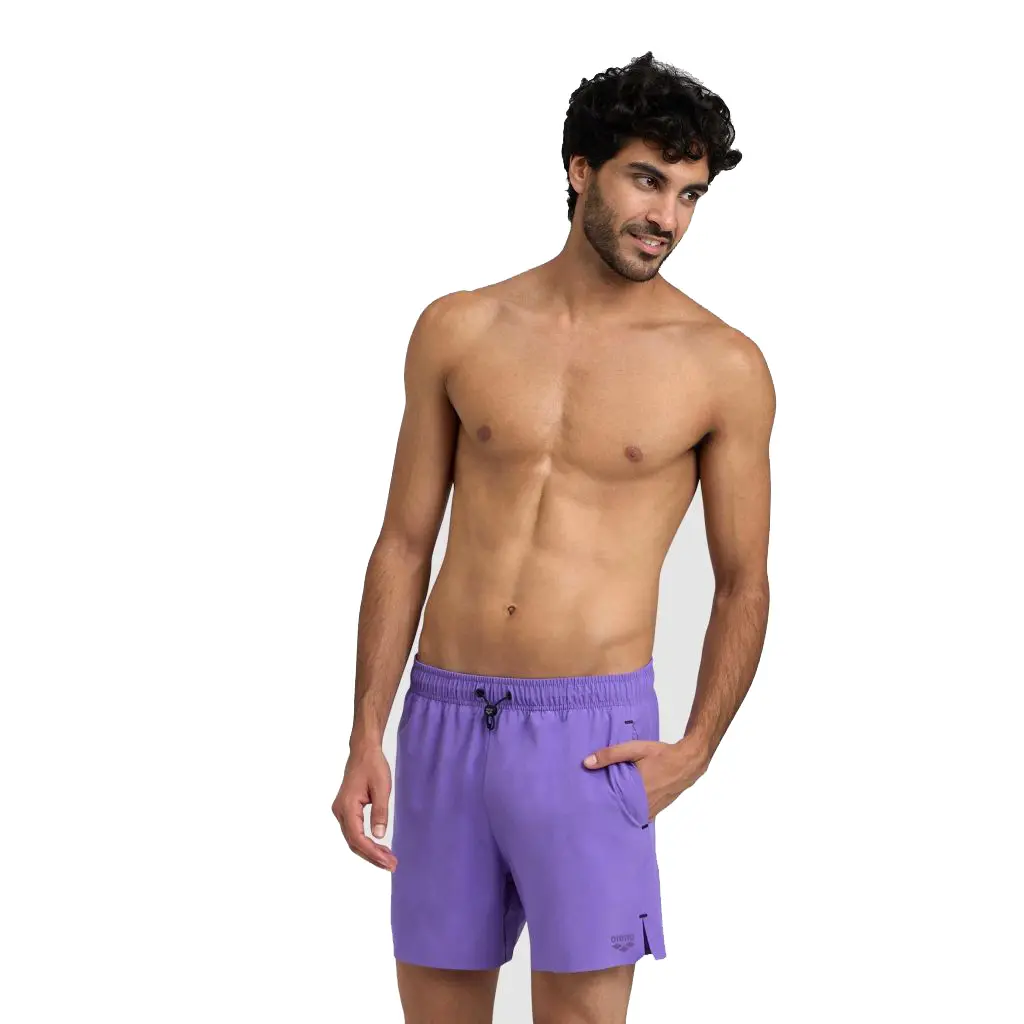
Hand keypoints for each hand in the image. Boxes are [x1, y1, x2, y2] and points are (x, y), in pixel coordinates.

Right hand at [332, 743, 397, 871]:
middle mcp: (340, 811)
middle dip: (372, 856)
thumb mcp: (382, 788)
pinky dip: (365, 842)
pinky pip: (353, 831)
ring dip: (369, 851)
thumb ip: (381, 812)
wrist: (363, 750)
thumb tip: (379, 836)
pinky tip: (378, 846)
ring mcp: (341, 811)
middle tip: (391, 865)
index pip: (357, 838)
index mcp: (347, 806)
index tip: (388, 861)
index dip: (372, 852)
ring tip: (387, 859)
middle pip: (353, 842)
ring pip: (352, 838)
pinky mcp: (345, 809)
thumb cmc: (373, 765)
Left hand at [583, 736, 707, 817]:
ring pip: (629, 815)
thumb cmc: (661, 755)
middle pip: (618, 812)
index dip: (597, 807)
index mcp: (635, 792)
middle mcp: (643, 806)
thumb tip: (586, 763)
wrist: (687, 762)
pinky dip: (630, 812)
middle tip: (589, 808)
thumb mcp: (635, 749)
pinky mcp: (656, 810)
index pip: (610, 805)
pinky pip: (639, 815)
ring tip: (602, 808)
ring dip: (618, 812)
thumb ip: (611, 755)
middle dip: (605, 810)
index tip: (583, 807)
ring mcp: (650, 810)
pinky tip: (622, 806)